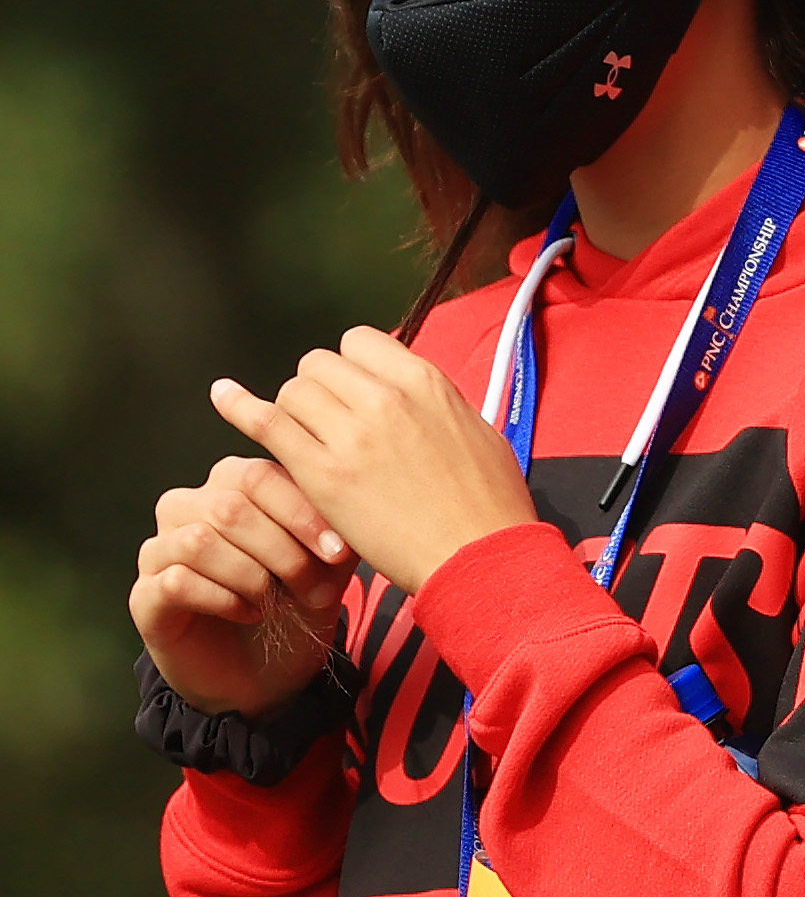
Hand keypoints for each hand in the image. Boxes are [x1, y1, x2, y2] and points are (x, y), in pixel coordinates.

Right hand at [131, 455, 359, 717]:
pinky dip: (223, 599)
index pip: (257, 476)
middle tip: (316, 590)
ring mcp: (159, 551)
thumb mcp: (327, 564)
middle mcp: (186, 508)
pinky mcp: (144, 596)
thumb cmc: (295, 602)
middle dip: (283, 551)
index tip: (339, 552)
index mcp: (230, 485)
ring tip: (278, 601)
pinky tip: (250, 613)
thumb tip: (347, 508)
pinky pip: (176, 582)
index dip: (300, 512)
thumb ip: (335, 529)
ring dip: (252, 576)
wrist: (266, 672)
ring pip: (198, 541)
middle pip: (229, 507)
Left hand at [210, 325, 539, 595]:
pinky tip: (223, 395)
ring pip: (294, 392)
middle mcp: (384, 397)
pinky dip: (240, 407)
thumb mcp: (478, 431)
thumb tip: (418, 397)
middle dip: (319, 390)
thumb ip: (437, 404)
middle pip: (320, 365)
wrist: (479, 554)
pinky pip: (268, 424)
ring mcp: (350, 435)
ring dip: (295, 413)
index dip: (351, 367)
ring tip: (306, 443)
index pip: (360, 343)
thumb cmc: (489, 503)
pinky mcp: (322, 474)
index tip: (354, 393)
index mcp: (425, 382)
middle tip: (328, 425)